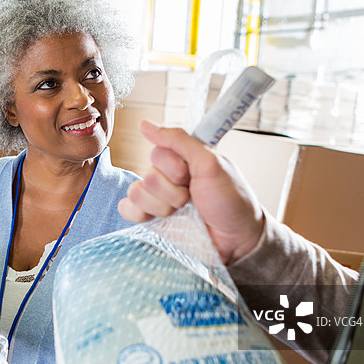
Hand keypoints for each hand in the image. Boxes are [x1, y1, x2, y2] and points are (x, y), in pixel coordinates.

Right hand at [118, 120, 264, 264]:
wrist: (237, 239)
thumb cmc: (231, 200)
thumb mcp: (210, 163)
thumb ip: (178, 140)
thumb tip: (144, 124)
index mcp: (181, 159)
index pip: (157, 152)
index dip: (174, 167)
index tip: (193, 176)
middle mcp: (167, 177)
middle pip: (148, 174)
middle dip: (173, 190)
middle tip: (192, 197)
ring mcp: (157, 198)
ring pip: (137, 192)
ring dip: (163, 205)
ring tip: (184, 210)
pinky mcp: (150, 220)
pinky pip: (126, 209)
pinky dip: (140, 213)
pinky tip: (160, 217)